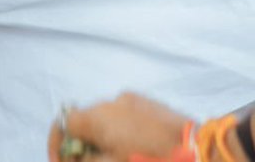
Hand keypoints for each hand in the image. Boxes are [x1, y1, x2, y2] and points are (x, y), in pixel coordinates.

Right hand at [49, 93, 187, 161]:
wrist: (197, 151)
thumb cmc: (151, 160)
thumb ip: (86, 160)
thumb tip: (72, 157)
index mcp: (96, 118)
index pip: (63, 123)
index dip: (57, 144)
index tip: (61, 161)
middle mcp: (108, 102)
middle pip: (84, 121)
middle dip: (84, 142)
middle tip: (91, 161)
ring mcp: (129, 99)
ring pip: (106, 118)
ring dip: (105, 136)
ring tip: (119, 154)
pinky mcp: (147, 102)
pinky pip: (125, 115)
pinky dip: (123, 129)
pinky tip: (137, 146)